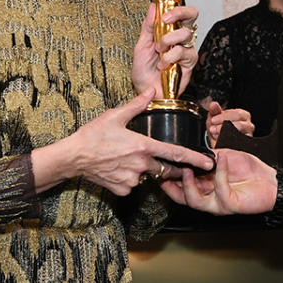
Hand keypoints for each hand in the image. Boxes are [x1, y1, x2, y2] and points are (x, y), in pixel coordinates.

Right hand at [36, 89, 214, 195]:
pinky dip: (129, 178)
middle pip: (166, 169)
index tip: (209, 163)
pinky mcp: (123, 190)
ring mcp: (132, 180)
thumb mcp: (115, 115)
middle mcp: (141, 165)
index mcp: (143, 146)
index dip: (195, 159)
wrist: (73, 157)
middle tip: (168, 163)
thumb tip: (151, 92)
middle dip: (173, 168)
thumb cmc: (93, 135)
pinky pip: (133, 185)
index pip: (176, 153)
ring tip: (125, 159)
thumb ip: (137, 104)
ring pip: (147, 176)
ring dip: (143, 170)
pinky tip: (117, 169)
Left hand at [131, 4, 199, 96]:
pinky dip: (170, 57)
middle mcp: (180, 37)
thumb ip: (148, 26)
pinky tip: (163, 65)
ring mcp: (186, 48)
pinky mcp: (190, 62)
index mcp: (170, 30)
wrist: (146, 89)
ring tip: (158, 51)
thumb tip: (153, 6)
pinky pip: (183, 52)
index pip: (180, 12)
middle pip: (191, 15)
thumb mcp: (141, 44)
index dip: (175, 8)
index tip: (163, 13)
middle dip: (178, 13)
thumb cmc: (144, 70)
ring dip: (167, 41)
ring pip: (185, 33)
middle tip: (165, 20)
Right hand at [161, 149, 277, 215]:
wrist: (270, 181)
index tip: (161, 166)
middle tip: (164, 172)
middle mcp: (209, 197)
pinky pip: (219, 189)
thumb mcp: (223, 157)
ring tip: (187, 168)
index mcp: (204, 186)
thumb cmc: (249, 171)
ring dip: (188, 184)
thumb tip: (192, 149)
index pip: (180, 186)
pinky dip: (219, 173)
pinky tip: (221, 160)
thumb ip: (208, 156)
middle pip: (181, 197)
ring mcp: (218, 203)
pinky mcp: (230, 204)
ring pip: (194, 200)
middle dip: (170, 186)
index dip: (168, 178)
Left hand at [205, 101, 253, 145]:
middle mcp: (248, 126)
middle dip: (224, 126)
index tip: (213, 120)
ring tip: (215, 135)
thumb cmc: (219, 128)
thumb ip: (215, 110)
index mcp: (243, 115)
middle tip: (213, 128)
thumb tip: (213, 104)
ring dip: (225, 135)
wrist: (218, 142)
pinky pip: (238, 144)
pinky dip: (228, 142)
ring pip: (240, 135)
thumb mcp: (215, 118)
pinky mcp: (245, 145)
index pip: (238, 114)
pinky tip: (220, 141)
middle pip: (240, 124)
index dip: (224, 116)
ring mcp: (248, 136)